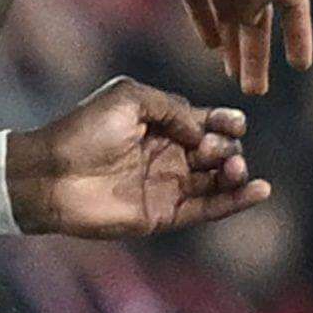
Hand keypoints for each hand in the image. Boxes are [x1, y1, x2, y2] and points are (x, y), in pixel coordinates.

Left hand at [6, 77, 271, 238]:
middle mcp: (170, 154)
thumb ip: (173, 107)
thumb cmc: (85, 129)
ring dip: (236, 172)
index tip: (234, 123)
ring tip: (236, 168)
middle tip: (209, 150)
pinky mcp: (165, 214)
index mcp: (163, 124)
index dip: (226, 122)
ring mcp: (169, 185)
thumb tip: (201, 131)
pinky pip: (208, 209)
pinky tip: (260, 190)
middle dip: (226, 147)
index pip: (207, 122)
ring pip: (217, 180)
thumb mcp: (130, 97)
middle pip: (218, 151)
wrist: (52, 174)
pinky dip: (235, 202)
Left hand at [101, 0, 312, 95]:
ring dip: (232, 42)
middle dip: (257, 51)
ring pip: (227, 7)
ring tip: (233, 78)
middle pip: (257, 9)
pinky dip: (204, 19)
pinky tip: (209, 46)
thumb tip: (258, 16)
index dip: (298, 31)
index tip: (299, 66)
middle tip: (255, 91)